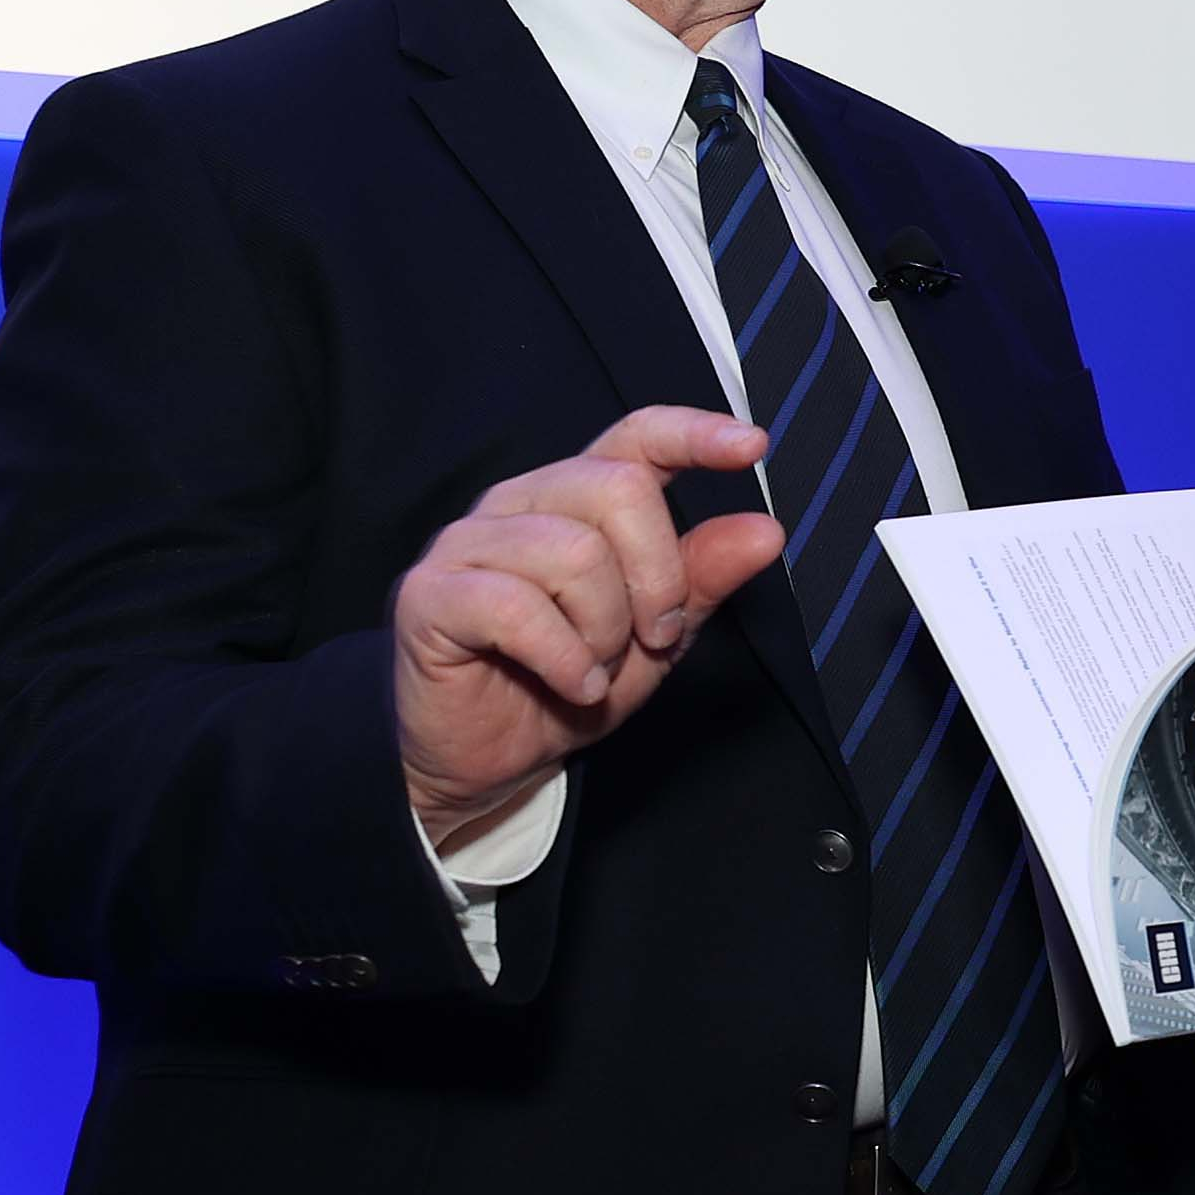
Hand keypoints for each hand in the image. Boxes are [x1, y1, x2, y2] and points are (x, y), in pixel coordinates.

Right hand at [394, 407, 787, 845]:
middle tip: (650, 640)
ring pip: (575, 552)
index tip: (751, 447)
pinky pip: (517, 606)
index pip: (635, 438)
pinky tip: (571, 686)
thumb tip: (764, 531)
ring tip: (593, 671)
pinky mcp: (430, 594)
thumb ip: (700, 581)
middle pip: (619, 490)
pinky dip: (563, 658)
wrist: (480, 761)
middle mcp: (519, 503)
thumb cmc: (563, 685)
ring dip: (606, 631)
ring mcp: (467, 543)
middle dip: (658, 579)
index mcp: (575, 499)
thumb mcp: (653, 640)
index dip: (693, 433)